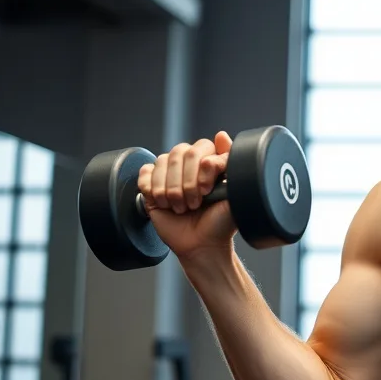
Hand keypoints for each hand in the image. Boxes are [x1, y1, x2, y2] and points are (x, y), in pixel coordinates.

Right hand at [137, 131, 238, 259]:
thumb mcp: (235, 194)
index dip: (202, 169)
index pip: (202, 147)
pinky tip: (163, 202)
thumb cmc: (221, 222)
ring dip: (170, 189)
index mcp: (211, 162)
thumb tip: (220, 134)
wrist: (202, 245)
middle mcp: (190, 164)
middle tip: (194, 204)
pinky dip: (152, 188)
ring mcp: (170, 174)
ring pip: (162, 161)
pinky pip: (145, 173)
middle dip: (186, 182)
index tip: (207, 191)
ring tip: (181, 208)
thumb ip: (230, 163)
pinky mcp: (152, 185)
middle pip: (180, 152)